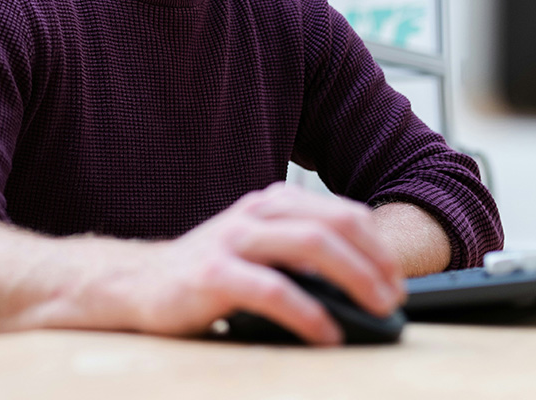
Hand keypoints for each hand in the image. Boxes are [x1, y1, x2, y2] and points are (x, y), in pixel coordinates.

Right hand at [132, 182, 404, 344]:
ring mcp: (232, 241)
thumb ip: (297, 250)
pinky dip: (308, 312)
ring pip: (308, 245)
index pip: (340, 212)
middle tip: (394, 296)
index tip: (397, 278)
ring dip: (353, 278)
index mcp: (269, 203)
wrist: (138, 283)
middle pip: (331, 225)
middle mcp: (253, 213)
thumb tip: (362, 279)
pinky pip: (272, 290)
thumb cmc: (208, 270)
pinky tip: (327, 333)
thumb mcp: (256, 246)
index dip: (377, 244)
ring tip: (376, 309)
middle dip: (373, 261)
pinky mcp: (212, 275)